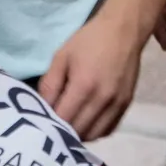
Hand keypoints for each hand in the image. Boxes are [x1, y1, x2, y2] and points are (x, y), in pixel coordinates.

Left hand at [38, 4, 143, 137]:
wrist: (123, 31)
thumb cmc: (88, 41)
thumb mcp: (61, 57)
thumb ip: (49, 85)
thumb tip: (41, 108)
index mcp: (84, 86)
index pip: (63, 119)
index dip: (49, 124)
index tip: (39, 121)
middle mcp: (103, 100)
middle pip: (78, 131)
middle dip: (62, 132)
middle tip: (51, 125)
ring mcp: (117, 104)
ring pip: (94, 135)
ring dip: (78, 134)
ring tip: (67, 125)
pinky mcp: (126, 105)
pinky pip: (108, 129)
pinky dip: (94, 131)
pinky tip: (84, 122)